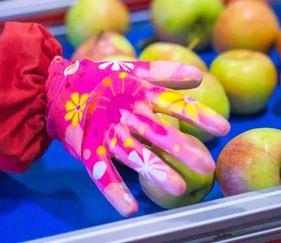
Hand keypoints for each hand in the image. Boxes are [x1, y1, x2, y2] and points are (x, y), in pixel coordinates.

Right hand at [45, 58, 229, 215]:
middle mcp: (126, 114)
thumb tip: (199, 76)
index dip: (198, 115)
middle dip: (183, 149)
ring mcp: (108, 132)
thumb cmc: (100, 80)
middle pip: (159, 132)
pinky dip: (114, 190)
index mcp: (138, 93)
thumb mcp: (131, 71)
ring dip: (156, 170)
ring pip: (135, 153)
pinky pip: (102, 172)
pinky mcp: (88, 148)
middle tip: (208, 165)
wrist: (56, 87)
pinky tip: (129, 210)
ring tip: (180, 188)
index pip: (174, 104)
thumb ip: (163, 74)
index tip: (224, 128)